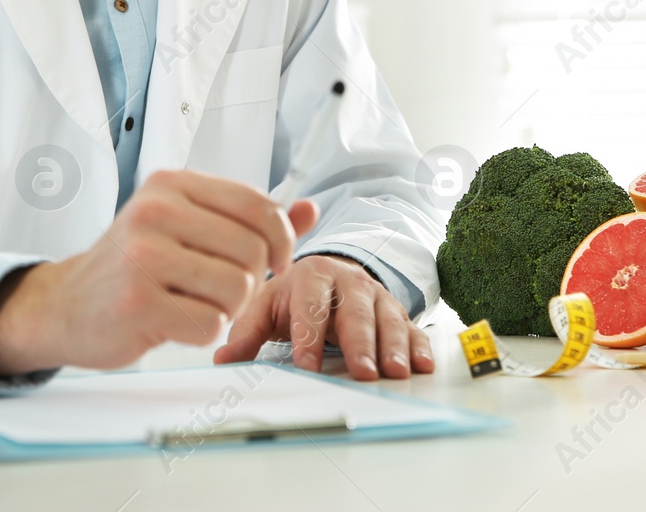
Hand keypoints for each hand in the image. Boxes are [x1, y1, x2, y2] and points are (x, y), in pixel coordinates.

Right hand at [0, 169, 319, 374]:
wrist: (66, 305)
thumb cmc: (134, 265)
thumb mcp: (186, 226)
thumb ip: (248, 219)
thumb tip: (309, 209)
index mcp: (171, 185)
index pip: (256, 204)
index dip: (280, 239)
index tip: (273, 261)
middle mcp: (155, 211)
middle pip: (253, 251)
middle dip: (249, 280)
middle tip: (222, 289)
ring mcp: (143, 256)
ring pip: (236, 289)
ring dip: (226, 308)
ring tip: (194, 303)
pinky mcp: (137, 302)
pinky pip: (210, 325)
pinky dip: (203, 332)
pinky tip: (175, 322)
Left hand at [212, 254, 435, 380]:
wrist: (327, 272)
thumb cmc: (293, 294)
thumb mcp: (266, 304)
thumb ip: (247, 331)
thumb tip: (223, 359)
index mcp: (311, 274)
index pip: (310, 306)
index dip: (308, 336)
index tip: (306, 366)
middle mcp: (347, 282)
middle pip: (354, 312)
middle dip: (359, 343)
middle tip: (361, 372)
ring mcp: (375, 296)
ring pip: (387, 319)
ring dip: (393, 346)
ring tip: (396, 373)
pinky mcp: (395, 311)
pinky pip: (411, 327)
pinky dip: (419, 346)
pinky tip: (422, 366)